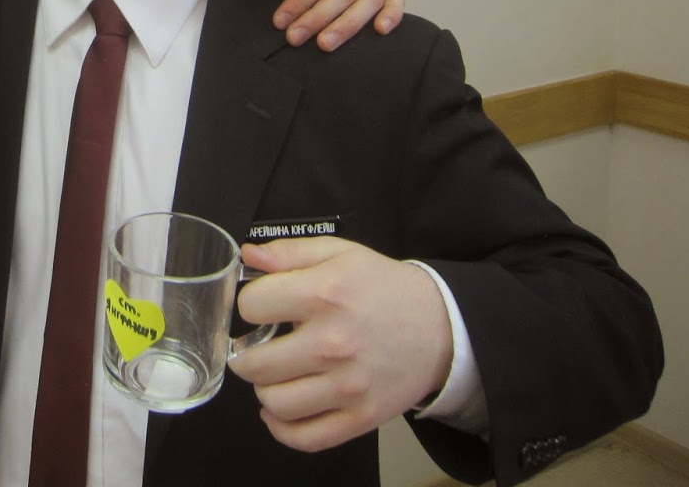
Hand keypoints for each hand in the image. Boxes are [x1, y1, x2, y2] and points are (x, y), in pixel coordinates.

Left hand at [228, 237, 451, 452]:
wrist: (441, 326)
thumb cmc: (385, 287)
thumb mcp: (340, 254)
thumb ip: (289, 253)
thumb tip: (248, 256)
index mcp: (326, 294)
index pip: (252, 307)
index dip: (250, 304)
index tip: (261, 308)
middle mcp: (334, 342)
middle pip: (255, 364)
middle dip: (247, 354)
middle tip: (259, 347)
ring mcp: (348, 385)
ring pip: (275, 403)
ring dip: (265, 389)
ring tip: (276, 375)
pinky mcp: (362, 416)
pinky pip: (305, 436)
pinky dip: (282, 428)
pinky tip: (280, 409)